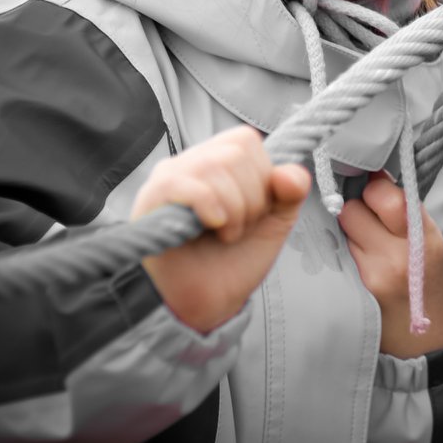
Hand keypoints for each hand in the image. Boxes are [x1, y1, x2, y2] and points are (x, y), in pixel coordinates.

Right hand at [136, 126, 311, 333]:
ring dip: (234, 210)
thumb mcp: (275, 222)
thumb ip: (291, 191)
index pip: (246, 141)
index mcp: (217, 161)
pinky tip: (211, 228)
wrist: (206, 302)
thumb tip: (288, 173)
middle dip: (251, 199)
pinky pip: (188, 185)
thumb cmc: (234, 259)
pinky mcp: (151, 200)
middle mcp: (189, 163)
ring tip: (224, 235)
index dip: (262, 177)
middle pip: (235, 153)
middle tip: (238, 228)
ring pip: (215, 166)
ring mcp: (168, 179)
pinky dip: (212, 209)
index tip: (255, 211)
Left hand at [339, 174, 442, 357]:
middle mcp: (399, 256)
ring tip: (365, 247)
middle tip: (369, 223)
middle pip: (355, 208)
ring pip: (341, 229)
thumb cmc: (428, 285)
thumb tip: (371, 175)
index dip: (377, 187)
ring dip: (348, 232)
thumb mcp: (432, 245)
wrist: (429, 345)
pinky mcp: (355, 292)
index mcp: (425, 238)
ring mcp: (373, 276)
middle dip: (358, 209)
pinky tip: (355, 265)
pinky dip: (342, 253)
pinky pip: (336, 254)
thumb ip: (406, 213)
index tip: (378, 192)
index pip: (386, 193)